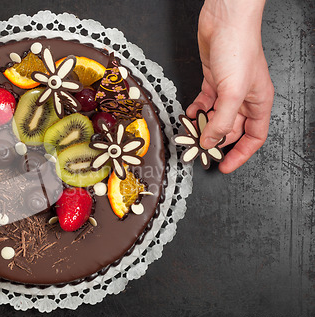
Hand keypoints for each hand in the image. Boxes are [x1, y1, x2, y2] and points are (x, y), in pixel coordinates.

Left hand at [187, 0, 273, 172]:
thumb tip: (210, 142)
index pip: (253, 137)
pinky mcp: (213, 80)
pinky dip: (196, 110)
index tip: (224, 166)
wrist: (225, 20)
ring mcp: (227, 89)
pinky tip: (188, 114)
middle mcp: (244, 98)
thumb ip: (222, 121)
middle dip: (215, 141)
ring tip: (189, 133)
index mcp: (258, 103)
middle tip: (198, 150)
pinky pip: (204, 103)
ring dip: (202, 126)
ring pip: (215, 117)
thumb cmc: (238, 49)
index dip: (240, 154)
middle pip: (231, 129)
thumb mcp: (232, 92)